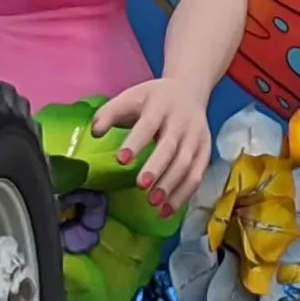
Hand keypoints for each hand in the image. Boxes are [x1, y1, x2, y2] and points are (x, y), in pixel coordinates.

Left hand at [91, 78, 213, 215]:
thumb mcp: (130, 97)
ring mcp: (196, 137)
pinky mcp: (205, 151)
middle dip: (157, 167)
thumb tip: (94, 132)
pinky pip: (196, 175)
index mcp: (160, 105)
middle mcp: (181, 121)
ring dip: (171, 185)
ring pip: (186, 164)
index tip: (120, 160)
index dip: (136, 141)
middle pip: (171, 146)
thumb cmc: (152, 99)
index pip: (148, 124)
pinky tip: (167, 210)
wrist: (189, 90)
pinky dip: (183, 195)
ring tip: (153, 203)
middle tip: (140, 186)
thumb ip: (109, 113)